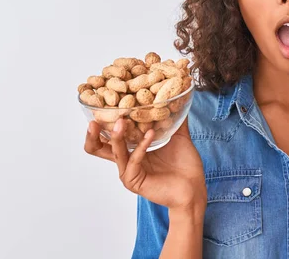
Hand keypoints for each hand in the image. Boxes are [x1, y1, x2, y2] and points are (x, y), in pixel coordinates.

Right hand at [84, 116, 206, 210]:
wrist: (194, 189)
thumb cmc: (185, 166)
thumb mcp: (179, 137)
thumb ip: (176, 120)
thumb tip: (179, 99)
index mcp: (133, 150)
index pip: (109, 136)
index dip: (104, 122)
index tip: (103, 105)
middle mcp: (127, 161)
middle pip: (99, 148)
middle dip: (94, 134)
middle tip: (95, 119)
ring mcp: (129, 172)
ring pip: (115, 152)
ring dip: (117, 136)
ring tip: (121, 121)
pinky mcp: (135, 181)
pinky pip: (134, 160)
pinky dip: (141, 146)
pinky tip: (149, 134)